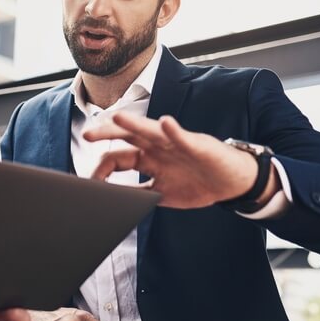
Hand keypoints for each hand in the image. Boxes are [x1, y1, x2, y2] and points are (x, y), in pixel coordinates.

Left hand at [86, 112, 264, 208]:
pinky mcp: (197, 145)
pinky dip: (174, 130)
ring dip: (135, 124)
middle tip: (88, 135)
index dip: (102, 168)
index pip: (118, 157)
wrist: (231, 182)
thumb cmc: (197, 182)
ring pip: (151, 131)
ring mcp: (175, 144)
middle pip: (127, 137)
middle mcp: (157, 147)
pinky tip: (166, 123)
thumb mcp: (163, 192)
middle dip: (107, 134)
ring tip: (119, 118)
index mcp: (148, 158)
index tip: (90, 180)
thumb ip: (140, 193)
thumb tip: (115, 202)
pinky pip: (184, 136)